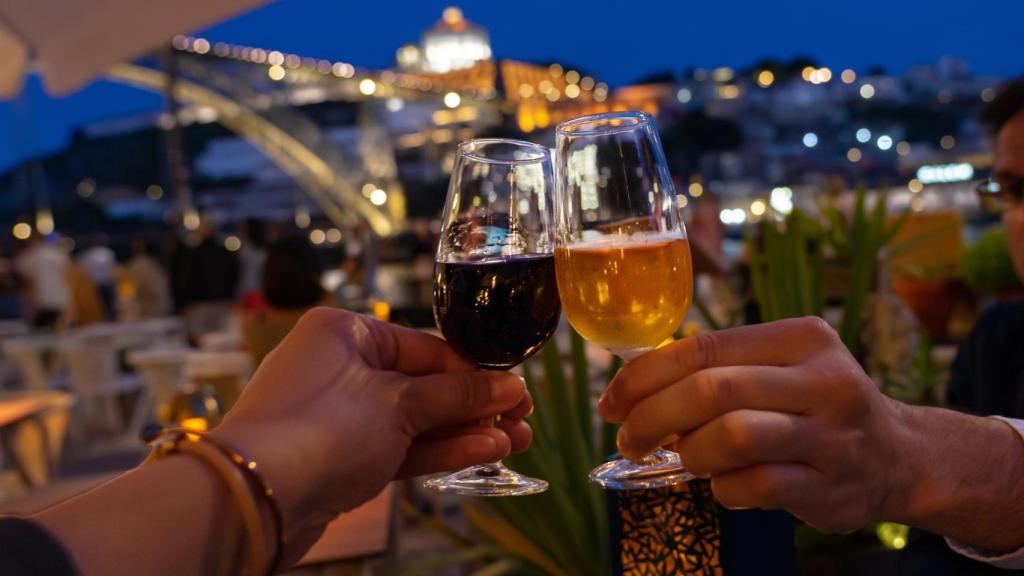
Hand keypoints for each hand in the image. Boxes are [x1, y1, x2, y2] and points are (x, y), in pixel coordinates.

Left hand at [215, 308, 531, 559]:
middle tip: (524, 419)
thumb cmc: (320, 429)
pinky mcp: (340, 457)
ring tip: (517, 441)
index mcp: (346, 332)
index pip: (426, 347)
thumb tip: (508, 388)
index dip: (475, 371)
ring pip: (415, 420)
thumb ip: (457, 397)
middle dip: (476, 405)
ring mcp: (339, 416)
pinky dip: (437, 450)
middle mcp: (340, 367)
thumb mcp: (399, 404)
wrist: (255, 497)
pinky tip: (483, 452)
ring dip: (465, 431)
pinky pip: (398, 448)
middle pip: (424, 384)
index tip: (515, 388)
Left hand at [598, 317, 904, 532]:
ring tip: (687, 458)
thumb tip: (633, 386)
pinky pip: (754, 486)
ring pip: (733, 437)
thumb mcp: (782, 366)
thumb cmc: (816, 405)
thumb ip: (719, 367)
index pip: (702, 347)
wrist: (900, 456)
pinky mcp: (832, 487)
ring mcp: (833, 436)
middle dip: (652, 416)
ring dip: (691, 452)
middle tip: (628, 439)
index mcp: (803, 338)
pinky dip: (723, 488)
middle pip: (712, 390)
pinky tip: (724, 484)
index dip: (644, 375)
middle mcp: (825, 380)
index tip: (611, 401)